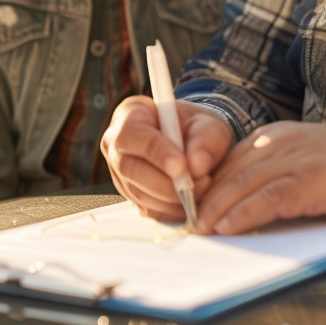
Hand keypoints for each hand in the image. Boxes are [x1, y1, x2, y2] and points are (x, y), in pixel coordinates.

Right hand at [101, 96, 233, 220]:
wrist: (196, 144)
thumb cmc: (197, 128)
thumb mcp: (209, 124)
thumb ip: (206, 140)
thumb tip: (196, 166)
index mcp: (129, 114)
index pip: (132, 134)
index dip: (155, 152)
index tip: (182, 166)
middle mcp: (116, 144)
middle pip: (130, 168)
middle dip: (165, 183)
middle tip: (199, 183)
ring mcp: (119, 172)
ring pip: (138, 193)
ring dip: (171, 199)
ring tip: (201, 190)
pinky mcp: (130, 194)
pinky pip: (147, 208)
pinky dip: (171, 209)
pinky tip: (191, 201)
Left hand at [196, 121, 325, 234]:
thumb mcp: (311, 161)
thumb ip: (281, 175)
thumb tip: (248, 207)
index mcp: (278, 137)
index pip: (228, 160)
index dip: (206, 185)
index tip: (189, 207)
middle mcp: (282, 142)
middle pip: (229, 171)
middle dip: (204, 199)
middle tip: (185, 224)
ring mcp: (298, 158)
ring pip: (243, 184)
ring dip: (216, 209)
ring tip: (199, 231)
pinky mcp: (315, 179)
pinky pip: (269, 198)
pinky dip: (244, 214)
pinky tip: (227, 228)